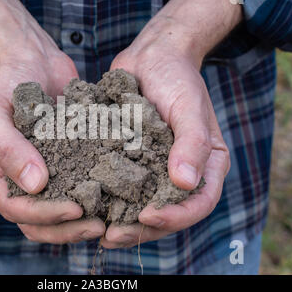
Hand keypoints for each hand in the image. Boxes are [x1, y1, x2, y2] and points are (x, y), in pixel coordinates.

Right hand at [0, 0, 104, 243]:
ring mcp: (42, 175)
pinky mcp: (65, 164)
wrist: (33, 60)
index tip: (75, 209)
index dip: (43, 216)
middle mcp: (16, 181)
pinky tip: (118, 195)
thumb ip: (8, 148)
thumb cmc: (7, 82)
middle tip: (100, 225)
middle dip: (67, 228)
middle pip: (37, 222)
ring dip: (82, 221)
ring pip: (59, 213)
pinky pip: (77, 187)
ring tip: (111, 219)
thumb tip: (35, 186)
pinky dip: (94, 197)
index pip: (14, 208)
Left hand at [101, 0, 240, 247]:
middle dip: (141, 229)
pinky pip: (122, 186)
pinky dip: (107, 198)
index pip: (199, 203)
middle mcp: (181, 172)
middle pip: (168, 212)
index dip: (177, 216)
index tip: (148, 216)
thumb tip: (185, 182)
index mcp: (206, 165)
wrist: (152, 56)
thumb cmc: (177, 77)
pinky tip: (85, 204)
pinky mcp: (131, 160)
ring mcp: (155, 169)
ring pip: (142, 205)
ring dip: (121, 220)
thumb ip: (193, 143)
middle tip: (111, 235)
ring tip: (95, 229)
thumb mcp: (189, 107)